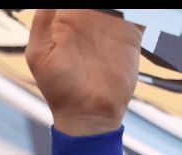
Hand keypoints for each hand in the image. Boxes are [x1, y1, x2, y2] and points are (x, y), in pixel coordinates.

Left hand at [25, 9, 141, 135]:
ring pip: (118, 2)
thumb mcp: (39, 54)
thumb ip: (42, 21)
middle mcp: (90, 17)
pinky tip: (135, 9)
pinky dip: (142, 8)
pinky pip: (139, 13)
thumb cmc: (58, 88)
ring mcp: (112, 24)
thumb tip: (48, 0)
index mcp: (67, 17)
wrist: (87, 116)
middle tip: (103, 5)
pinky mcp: (131, 35)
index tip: (80, 5)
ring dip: (120, 2)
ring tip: (115, 6)